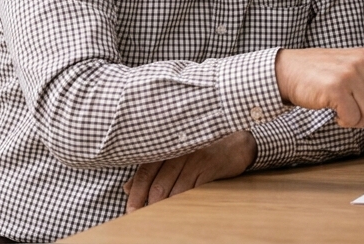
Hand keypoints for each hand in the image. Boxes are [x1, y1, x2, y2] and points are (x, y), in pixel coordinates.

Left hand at [123, 130, 255, 211]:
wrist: (236, 143)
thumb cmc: (201, 151)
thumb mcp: (175, 157)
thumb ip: (151, 170)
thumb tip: (127, 188)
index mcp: (167, 148)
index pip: (145, 172)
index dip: (136, 192)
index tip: (130, 210)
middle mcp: (179, 152)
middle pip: (158, 183)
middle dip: (149, 204)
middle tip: (142, 218)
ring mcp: (195, 159)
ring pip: (175, 189)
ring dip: (165, 207)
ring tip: (158, 218)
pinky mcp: (209, 167)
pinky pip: (193, 190)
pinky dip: (184, 203)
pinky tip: (179, 210)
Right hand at [274, 47, 363, 127]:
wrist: (289, 70)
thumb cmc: (325, 72)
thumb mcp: (355, 67)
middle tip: (363, 116)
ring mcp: (351, 74)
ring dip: (359, 121)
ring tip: (346, 111)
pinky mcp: (336, 88)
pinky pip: (353, 118)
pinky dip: (345, 121)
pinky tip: (336, 112)